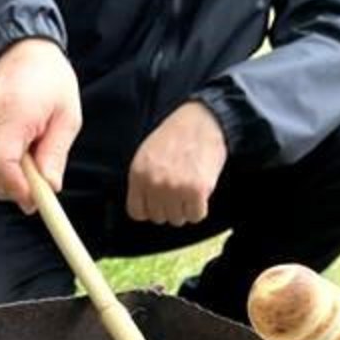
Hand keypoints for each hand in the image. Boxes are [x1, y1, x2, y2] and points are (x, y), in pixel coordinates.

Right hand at [0, 39, 80, 212]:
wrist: (19, 50)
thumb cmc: (48, 80)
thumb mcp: (67, 116)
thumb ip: (55, 153)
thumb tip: (49, 187)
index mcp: (10, 114)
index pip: (1, 163)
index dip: (19, 188)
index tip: (37, 199)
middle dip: (20, 187)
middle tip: (44, 179)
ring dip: (14, 175)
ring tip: (33, 148)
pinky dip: (5, 166)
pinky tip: (19, 146)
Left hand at [126, 102, 227, 226]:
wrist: (202, 120)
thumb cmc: (176, 137)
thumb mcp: (146, 155)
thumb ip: (143, 181)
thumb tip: (146, 206)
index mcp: (138, 174)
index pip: (137, 212)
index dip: (150, 209)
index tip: (159, 203)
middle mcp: (154, 183)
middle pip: (159, 217)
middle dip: (169, 207)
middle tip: (179, 191)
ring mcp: (175, 188)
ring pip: (178, 219)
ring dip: (185, 208)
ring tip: (189, 189)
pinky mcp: (196, 191)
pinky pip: (196, 216)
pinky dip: (199, 209)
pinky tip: (200, 193)